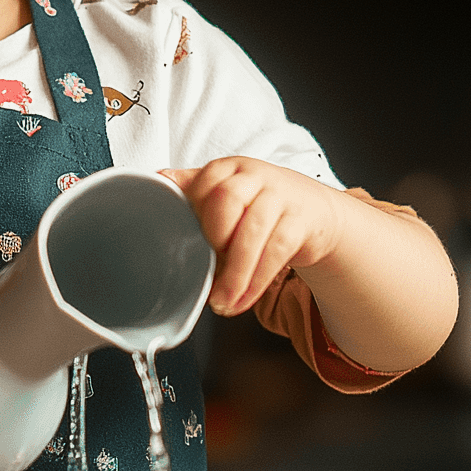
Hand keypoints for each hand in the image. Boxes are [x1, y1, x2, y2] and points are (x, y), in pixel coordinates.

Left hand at [161, 157, 351, 316]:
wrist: (316, 211)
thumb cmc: (260, 204)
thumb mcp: (228, 192)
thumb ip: (193, 190)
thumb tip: (155, 180)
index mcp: (229, 169)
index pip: (205, 183)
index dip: (195, 215)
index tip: (188, 245)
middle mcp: (255, 177)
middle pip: (228, 200)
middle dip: (215, 238)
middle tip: (209, 268)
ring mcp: (281, 197)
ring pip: (253, 232)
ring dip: (235, 274)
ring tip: (222, 302)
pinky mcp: (301, 222)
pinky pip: (276, 252)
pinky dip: (256, 282)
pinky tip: (242, 300)